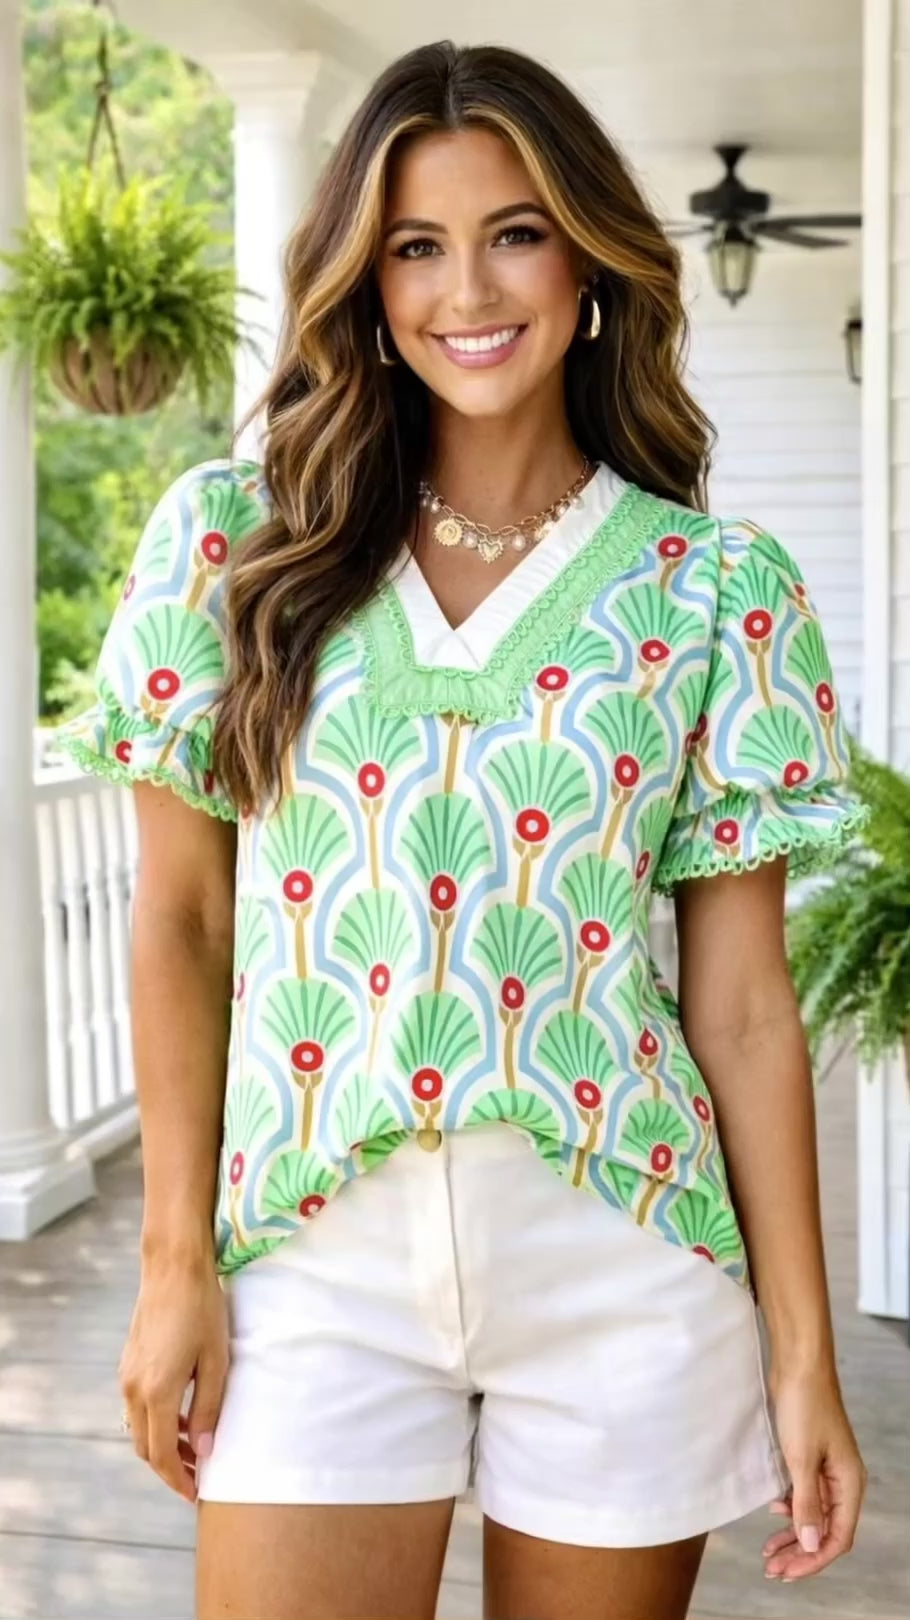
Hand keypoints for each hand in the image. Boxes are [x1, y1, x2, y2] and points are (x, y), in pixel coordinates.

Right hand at [119, 1253, 228, 1503]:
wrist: (173, 1268)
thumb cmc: (202, 1309)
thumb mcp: (217, 1361)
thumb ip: (209, 1409)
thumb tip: (205, 1451)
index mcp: (157, 1392)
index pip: (162, 1455)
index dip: (178, 1480)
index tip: (196, 1494)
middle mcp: (134, 1389)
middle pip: (145, 1448)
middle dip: (170, 1468)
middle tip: (199, 1476)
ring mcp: (126, 1376)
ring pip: (139, 1428)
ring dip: (163, 1445)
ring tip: (195, 1449)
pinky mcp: (128, 1364)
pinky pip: (137, 1407)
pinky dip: (157, 1422)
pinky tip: (182, 1417)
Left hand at [762, 1367, 866, 1580]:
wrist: (798, 1362)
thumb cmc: (804, 1405)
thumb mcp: (801, 1458)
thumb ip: (806, 1504)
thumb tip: (812, 1545)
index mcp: (849, 1483)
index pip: (838, 1537)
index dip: (813, 1559)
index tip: (786, 1572)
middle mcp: (843, 1480)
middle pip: (826, 1529)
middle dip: (800, 1551)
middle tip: (771, 1568)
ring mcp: (827, 1468)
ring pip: (813, 1513)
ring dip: (793, 1533)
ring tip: (768, 1550)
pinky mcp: (811, 1455)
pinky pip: (804, 1493)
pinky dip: (790, 1508)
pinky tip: (775, 1512)